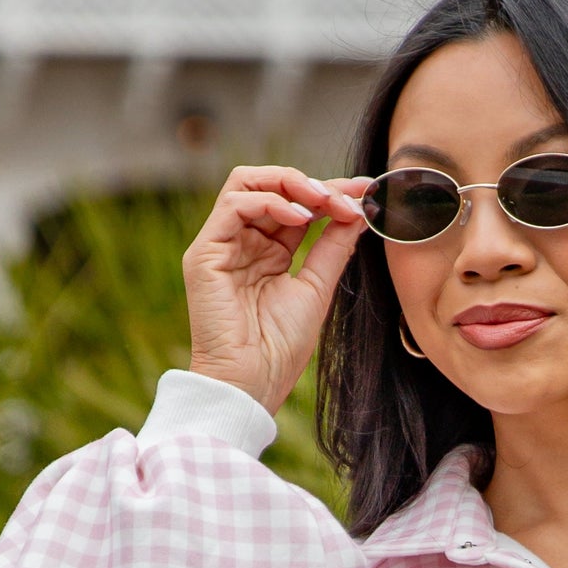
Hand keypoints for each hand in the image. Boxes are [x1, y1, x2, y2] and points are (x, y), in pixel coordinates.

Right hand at [183, 165, 371, 416]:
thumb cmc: (279, 348)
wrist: (250, 384)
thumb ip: (332, 247)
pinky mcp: (204, 251)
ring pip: (248, 183)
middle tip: (346, 197)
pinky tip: (300, 217)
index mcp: (266, 252)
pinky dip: (270, 201)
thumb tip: (357, 212)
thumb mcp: (316, 288)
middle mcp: (242, 242)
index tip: (363, 192)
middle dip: (312, 184)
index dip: (329, 193)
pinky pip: (234, 203)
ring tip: (323, 201)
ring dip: (290, 184)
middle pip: (271, 186)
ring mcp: (221, 244)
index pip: (295, 205)